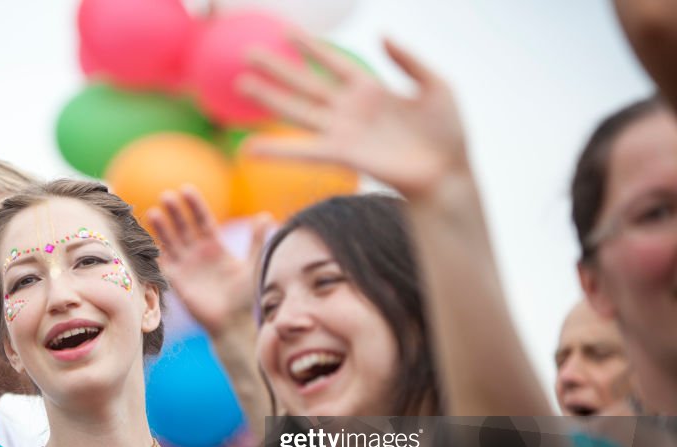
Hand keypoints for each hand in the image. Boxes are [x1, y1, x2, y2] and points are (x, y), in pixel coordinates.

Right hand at [146, 185, 272, 336]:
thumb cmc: (246, 297)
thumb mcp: (253, 264)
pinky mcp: (177, 281)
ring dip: (162, 227)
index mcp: (216, 247)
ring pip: (171, 241)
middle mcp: (199, 254)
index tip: (186, 189)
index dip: (195, 205)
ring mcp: (186, 266)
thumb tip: (265, 216)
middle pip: (184, 227)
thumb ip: (256, 241)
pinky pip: (163, 262)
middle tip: (167, 196)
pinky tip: (148, 238)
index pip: (202, 220)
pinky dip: (155, 251)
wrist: (233, 323)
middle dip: (175, 212)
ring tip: (154, 212)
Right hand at [239, 32, 468, 198]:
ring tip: (239, 84)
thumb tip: (382, 35)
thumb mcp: (437, 85)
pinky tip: (250, 149)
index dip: (310, 46)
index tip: (286, 31)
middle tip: (247, 52)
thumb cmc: (447, 134)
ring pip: (297, 111)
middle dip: (276, 68)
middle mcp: (349, 110)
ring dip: (267, 99)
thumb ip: (409, 60)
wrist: (448, 174)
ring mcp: (342, 132)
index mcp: (370, 90)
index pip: (333, 62)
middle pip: (304, 83)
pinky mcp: (342, 155)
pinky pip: (302, 151)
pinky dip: (275, 151)